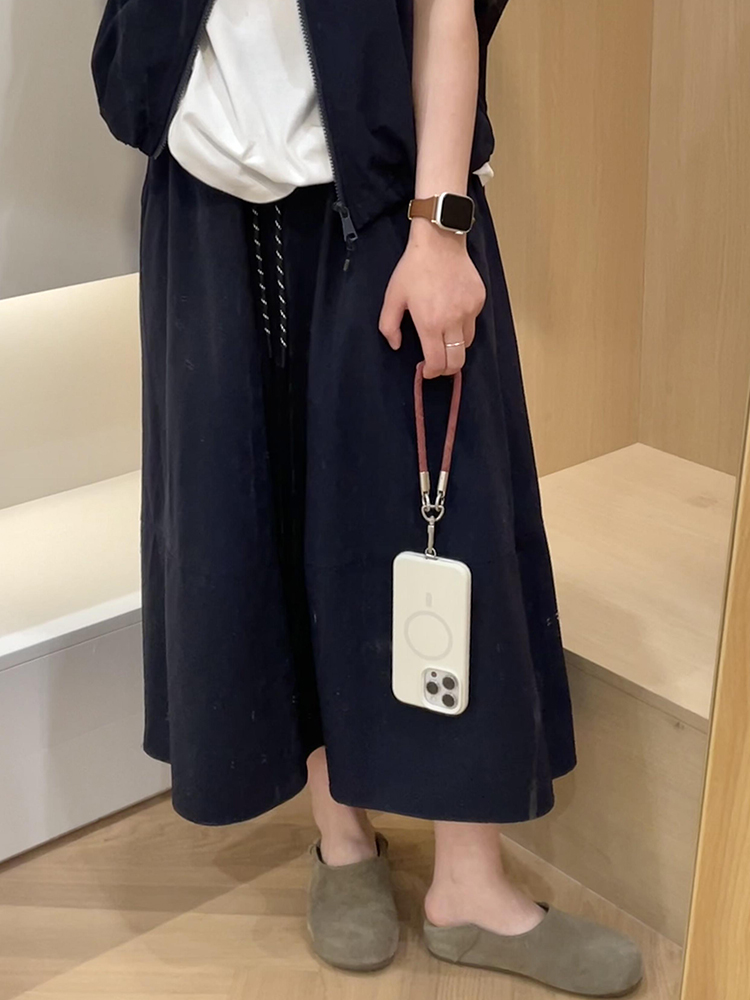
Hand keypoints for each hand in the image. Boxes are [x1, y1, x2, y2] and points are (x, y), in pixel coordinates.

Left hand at [378, 218, 485, 376]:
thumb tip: (396, 346)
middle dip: (447, 369)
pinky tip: (452, 314)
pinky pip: (473, 323)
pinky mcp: (479, 300)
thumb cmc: (414, 268)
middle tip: (438, 364)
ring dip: (456, 348)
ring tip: (444, 340)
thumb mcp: (393, 297)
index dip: (432, 373)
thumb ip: (389, 326)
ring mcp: (469, 311)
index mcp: (431, 324)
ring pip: (467, 344)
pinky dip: (464, 326)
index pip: (438, 363)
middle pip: (458, 362)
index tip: (426, 370)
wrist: (439, 241)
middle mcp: (453, 321)